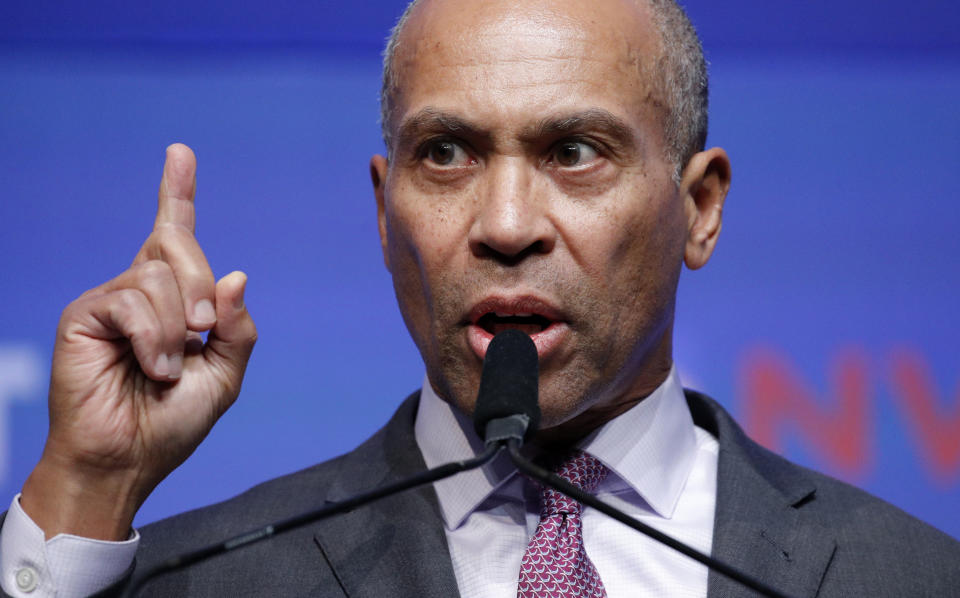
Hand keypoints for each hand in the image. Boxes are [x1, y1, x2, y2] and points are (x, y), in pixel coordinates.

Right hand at [20, 144, 256, 539]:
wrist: (129, 461)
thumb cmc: (172, 422)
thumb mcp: (225, 374)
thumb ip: (237, 327)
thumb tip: (236, 275)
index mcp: (174, 300)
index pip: (174, 235)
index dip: (177, 193)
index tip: (179, 153)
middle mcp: (140, 290)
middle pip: (176, 243)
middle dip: (201, 286)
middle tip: (203, 331)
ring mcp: (111, 300)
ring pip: (158, 276)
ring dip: (178, 328)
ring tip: (168, 367)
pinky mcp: (84, 314)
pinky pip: (134, 301)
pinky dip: (155, 338)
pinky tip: (152, 367)